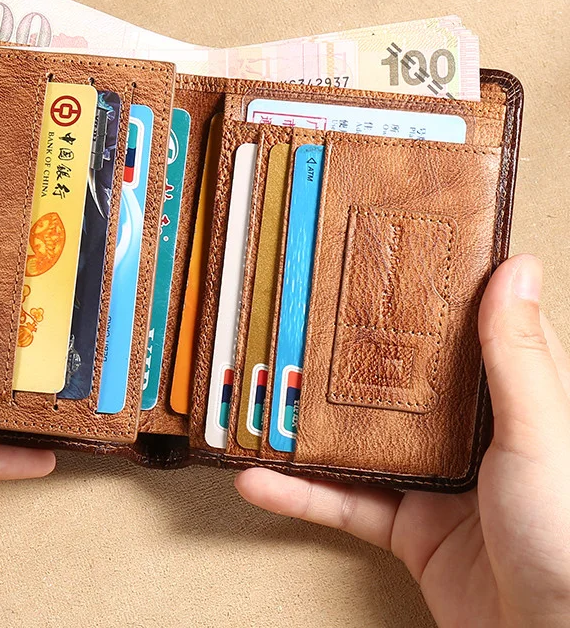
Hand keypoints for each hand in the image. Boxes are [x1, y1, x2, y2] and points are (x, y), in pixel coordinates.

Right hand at [236, 254, 569, 626]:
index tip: (385, 264)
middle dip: (347, 357)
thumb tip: (516, 267)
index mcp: (505, 403)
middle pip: (395, 385)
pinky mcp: (405, 529)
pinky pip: (343, 504)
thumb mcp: (538, 433)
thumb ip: (518, 356)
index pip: (463, 334)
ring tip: (264, 397)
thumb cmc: (565, 536)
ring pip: (358, 442)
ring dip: (309, 427)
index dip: (426, 297)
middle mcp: (467, 437)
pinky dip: (298, 497)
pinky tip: (261, 480)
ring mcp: (432, 483)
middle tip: (302, 322)